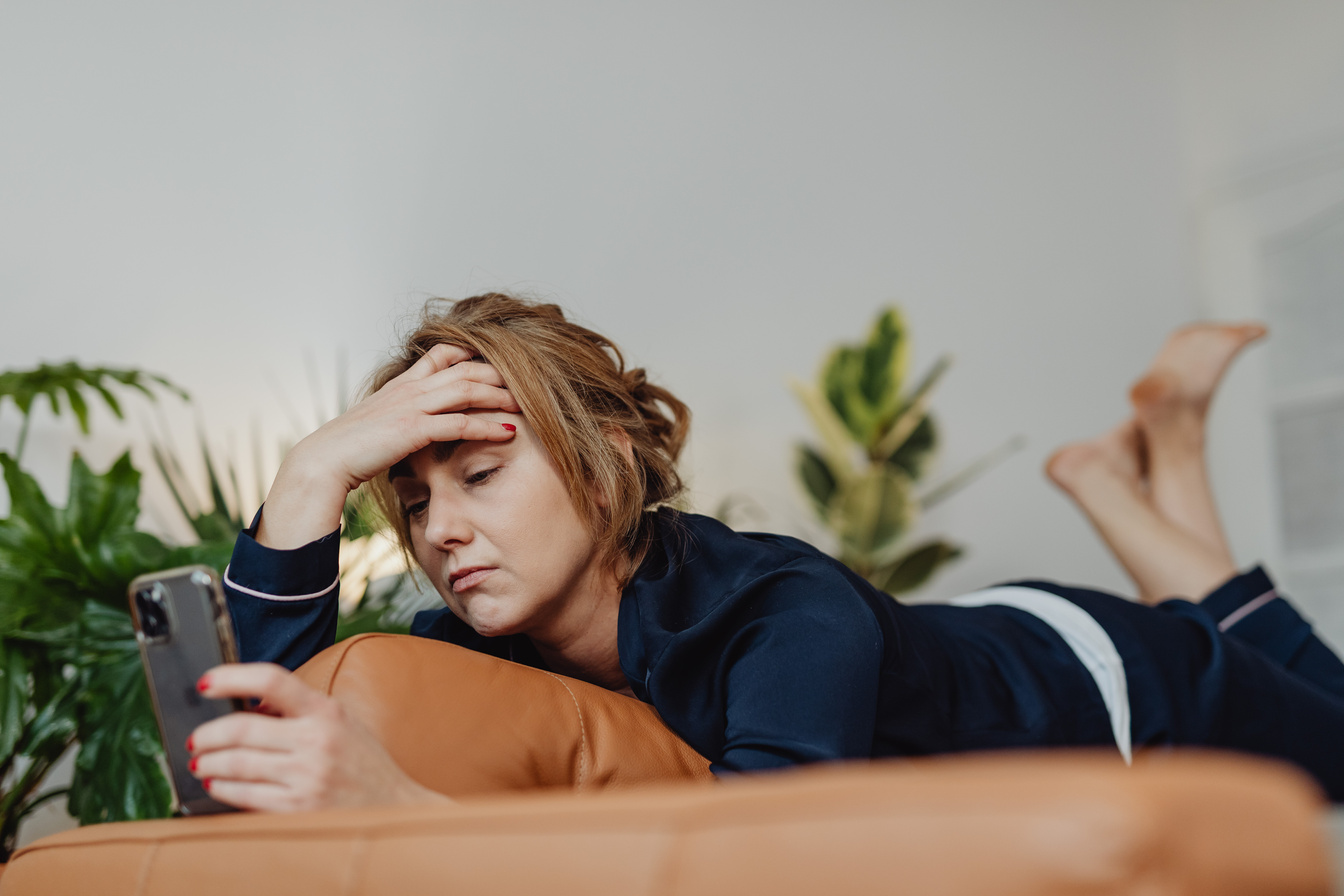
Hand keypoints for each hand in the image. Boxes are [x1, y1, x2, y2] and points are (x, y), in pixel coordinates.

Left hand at [187, 663, 448, 811]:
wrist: (392, 807)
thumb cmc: (364, 763)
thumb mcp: (342, 721)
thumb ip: (302, 709)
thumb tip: (251, 700)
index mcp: (327, 711)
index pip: (271, 680)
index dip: (232, 677)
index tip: (206, 683)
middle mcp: (316, 741)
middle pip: (241, 728)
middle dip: (207, 734)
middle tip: (196, 738)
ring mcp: (305, 777)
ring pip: (236, 763)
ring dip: (207, 762)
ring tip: (201, 762)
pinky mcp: (296, 809)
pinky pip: (244, 795)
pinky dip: (221, 787)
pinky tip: (217, 783)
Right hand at [258, 343, 520, 547]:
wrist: (322, 462)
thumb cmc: (350, 450)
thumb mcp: (379, 425)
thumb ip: (401, 418)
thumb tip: (414, 427)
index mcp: (402, 384)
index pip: (442, 353)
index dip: (472, 354)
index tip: (498, 362)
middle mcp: (409, 388)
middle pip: (464, 368)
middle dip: (498, 373)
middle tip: (529, 382)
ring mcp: (411, 406)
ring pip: (466, 389)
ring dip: (500, 395)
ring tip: (527, 403)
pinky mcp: (412, 429)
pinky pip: (458, 422)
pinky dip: (486, 424)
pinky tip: (508, 431)